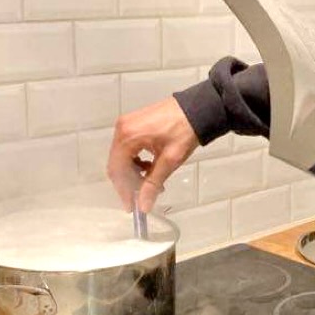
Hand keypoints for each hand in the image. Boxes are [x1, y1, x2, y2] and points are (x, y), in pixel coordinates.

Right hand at [108, 97, 199, 212]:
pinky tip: (149, 165)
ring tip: (151, 180)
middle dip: (128, 182)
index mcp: (127, 136)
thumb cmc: (184, 132)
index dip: (124, 190)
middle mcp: (122, 129)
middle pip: (117, 164)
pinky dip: (135, 160)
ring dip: (133, 172)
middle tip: (142, 196)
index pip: (117, 170)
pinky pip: (127, 147)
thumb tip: (143, 205)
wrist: (198, 108)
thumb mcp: (169, 160)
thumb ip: (153, 183)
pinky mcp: (134, 123)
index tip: (132, 206)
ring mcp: (126, 124)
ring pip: (121, 156)